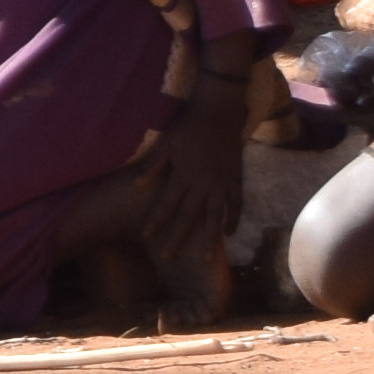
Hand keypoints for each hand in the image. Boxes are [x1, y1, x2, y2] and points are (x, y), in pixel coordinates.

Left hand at [133, 104, 245, 311]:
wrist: (218, 115)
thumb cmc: (187, 129)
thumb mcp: (165, 145)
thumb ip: (152, 167)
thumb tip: (137, 187)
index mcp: (183, 177)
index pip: (166, 205)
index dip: (156, 221)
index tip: (146, 236)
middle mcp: (202, 185)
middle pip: (188, 217)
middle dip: (177, 238)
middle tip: (168, 257)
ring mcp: (221, 184)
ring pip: (215, 217)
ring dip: (209, 238)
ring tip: (206, 257)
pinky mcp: (235, 180)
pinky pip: (236, 205)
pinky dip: (233, 220)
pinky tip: (228, 234)